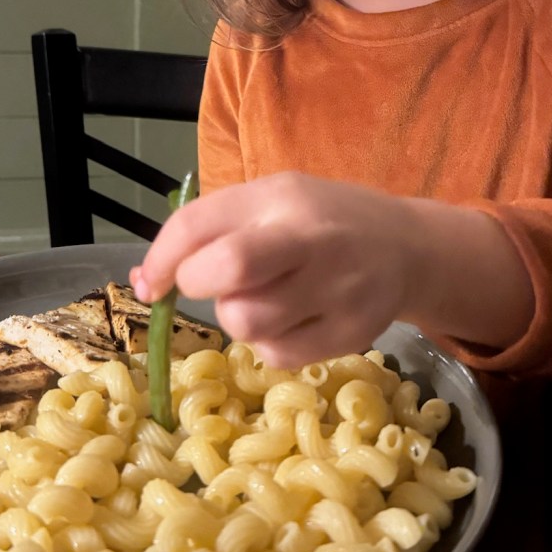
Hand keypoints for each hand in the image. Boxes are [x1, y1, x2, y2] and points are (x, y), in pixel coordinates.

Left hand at [130, 172, 533, 367]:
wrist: (408, 248)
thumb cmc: (320, 221)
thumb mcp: (267, 201)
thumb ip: (204, 232)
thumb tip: (143, 284)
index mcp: (281, 197)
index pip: (197, 225)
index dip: (161, 261)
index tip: (154, 282)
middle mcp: (312, 239)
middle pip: (227, 271)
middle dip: (200, 285)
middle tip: (215, 285)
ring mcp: (337, 289)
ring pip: (245, 323)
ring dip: (237, 317)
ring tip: (264, 298)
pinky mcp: (352, 334)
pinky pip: (276, 354)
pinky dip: (268, 343)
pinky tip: (291, 319)